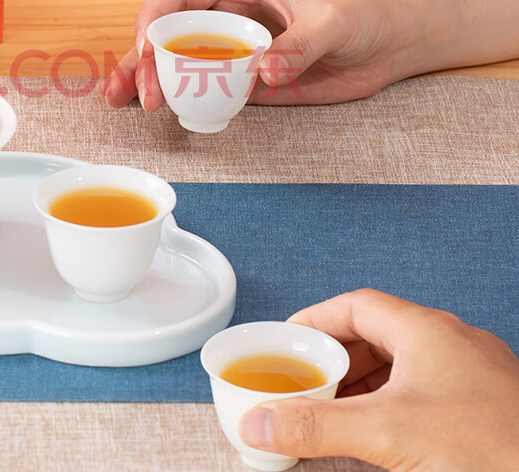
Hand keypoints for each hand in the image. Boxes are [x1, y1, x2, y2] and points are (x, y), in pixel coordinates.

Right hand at [99, 0, 410, 107]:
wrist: (388, 39)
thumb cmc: (361, 12)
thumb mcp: (333, 22)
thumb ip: (298, 45)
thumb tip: (262, 73)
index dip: (153, 20)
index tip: (147, 52)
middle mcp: (226, 14)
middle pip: (166, 31)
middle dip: (141, 59)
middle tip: (141, 95)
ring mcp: (232, 48)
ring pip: (175, 60)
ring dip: (147, 79)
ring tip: (123, 102)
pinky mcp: (244, 77)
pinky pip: (203, 86)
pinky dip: (179, 99)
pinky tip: (161, 112)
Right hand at [238, 289, 518, 471]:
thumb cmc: (493, 448)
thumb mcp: (389, 432)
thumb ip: (318, 425)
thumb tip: (261, 422)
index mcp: (426, 330)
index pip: (356, 305)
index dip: (317, 320)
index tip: (289, 340)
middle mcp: (451, 344)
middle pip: (377, 335)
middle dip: (336, 359)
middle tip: (306, 382)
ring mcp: (472, 377)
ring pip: (403, 366)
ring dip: (364, 386)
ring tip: (336, 411)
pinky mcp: (485, 409)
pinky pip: (426, 393)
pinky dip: (393, 407)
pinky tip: (382, 436)